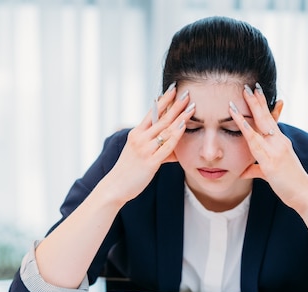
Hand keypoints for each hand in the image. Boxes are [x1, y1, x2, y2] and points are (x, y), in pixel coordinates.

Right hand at [107, 84, 195, 203]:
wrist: (115, 187)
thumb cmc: (129, 172)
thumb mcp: (141, 155)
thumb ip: (158, 150)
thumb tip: (175, 150)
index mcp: (136, 133)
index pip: (152, 112)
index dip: (164, 100)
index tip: (174, 89)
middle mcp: (140, 138)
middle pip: (161, 118)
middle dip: (176, 104)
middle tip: (188, 92)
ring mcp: (145, 149)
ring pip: (165, 129)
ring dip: (180, 116)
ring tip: (192, 106)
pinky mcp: (150, 161)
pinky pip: (166, 145)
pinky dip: (176, 134)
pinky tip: (184, 125)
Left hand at [228, 84, 307, 210]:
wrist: (304, 195)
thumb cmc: (289, 185)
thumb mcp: (270, 174)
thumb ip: (255, 169)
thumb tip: (242, 170)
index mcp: (280, 143)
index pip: (270, 121)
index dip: (263, 107)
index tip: (257, 93)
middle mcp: (279, 142)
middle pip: (266, 117)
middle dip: (257, 100)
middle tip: (249, 84)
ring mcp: (276, 150)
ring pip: (261, 125)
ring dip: (252, 107)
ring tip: (243, 92)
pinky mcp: (271, 161)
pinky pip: (255, 142)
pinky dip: (246, 129)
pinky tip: (239, 120)